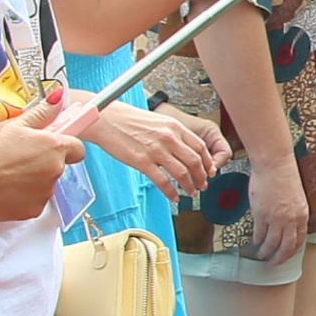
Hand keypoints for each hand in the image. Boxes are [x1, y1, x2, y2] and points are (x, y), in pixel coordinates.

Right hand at [0, 90, 85, 222]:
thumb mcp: (13, 125)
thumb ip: (41, 114)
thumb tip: (58, 100)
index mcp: (54, 147)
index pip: (77, 148)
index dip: (65, 147)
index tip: (51, 146)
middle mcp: (55, 171)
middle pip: (57, 167)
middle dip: (42, 164)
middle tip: (17, 160)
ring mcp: (45, 193)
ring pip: (44, 186)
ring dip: (31, 182)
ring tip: (5, 175)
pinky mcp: (33, 210)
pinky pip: (33, 203)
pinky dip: (21, 198)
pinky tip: (3, 190)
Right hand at [93, 101, 228, 199]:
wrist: (106, 119)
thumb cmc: (128, 119)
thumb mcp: (158, 121)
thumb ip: (173, 134)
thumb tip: (184, 149)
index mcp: (174, 127)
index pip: (200, 147)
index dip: (207, 162)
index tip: (209, 171)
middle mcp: (169, 138)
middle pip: (194, 162)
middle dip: (202, 177)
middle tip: (203, 185)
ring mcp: (156, 150)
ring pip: (182, 173)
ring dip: (190, 186)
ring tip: (191, 192)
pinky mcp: (142, 161)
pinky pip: (162, 181)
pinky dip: (171, 192)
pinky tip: (173, 196)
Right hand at [248, 159, 309, 263]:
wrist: (274, 164)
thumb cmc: (285, 177)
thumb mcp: (296, 198)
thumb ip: (294, 213)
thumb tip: (287, 227)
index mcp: (302, 215)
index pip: (299, 241)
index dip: (292, 252)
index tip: (286, 256)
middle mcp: (291, 220)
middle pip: (286, 247)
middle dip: (279, 259)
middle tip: (272, 264)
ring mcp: (276, 218)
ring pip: (271, 244)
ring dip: (265, 252)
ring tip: (261, 255)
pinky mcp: (262, 214)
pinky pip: (259, 233)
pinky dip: (257, 240)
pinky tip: (254, 242)